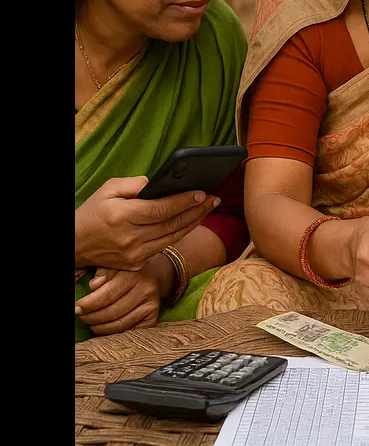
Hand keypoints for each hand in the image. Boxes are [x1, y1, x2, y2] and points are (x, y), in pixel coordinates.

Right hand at [75, 176, 218, 269]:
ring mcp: (134, 254)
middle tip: (214, 198)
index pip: (161, 209)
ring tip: (208, 208)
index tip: (202, 192)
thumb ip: (136, 184)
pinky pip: (164, 247)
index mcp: (122, 217)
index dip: (184, 201)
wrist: (75, 244)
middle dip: (197, 210)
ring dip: (194, 223)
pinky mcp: (136, 264)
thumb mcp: (108, 190)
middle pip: (172, 224)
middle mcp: (130, 238)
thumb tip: (161, 183)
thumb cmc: (93, 212)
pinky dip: (180, 234)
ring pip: (173, 237)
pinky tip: (191, 223)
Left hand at [75, 263, 168, 334]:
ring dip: (101, 327)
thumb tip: (93, 285)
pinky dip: (114, 332)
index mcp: (134, 275)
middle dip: (92, 317)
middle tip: (81, 317)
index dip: (89, 304)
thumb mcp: (114, 267)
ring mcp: (151, 305)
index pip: (108, 294)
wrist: (152, 277)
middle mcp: (146, 290)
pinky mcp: (153, 317)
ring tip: (90, 323)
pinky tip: (105, 328)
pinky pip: (129, 331)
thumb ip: (104, 272)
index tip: (77, 308)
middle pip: (113, 311)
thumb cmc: (126, 273)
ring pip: (120, 323)